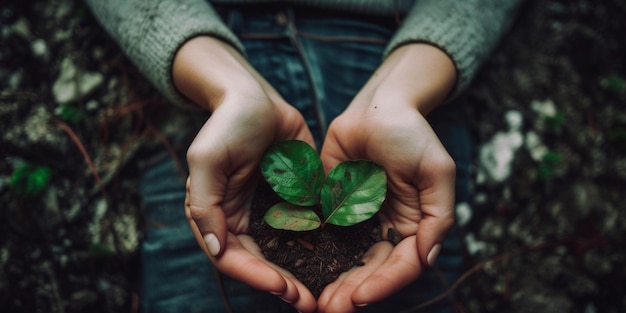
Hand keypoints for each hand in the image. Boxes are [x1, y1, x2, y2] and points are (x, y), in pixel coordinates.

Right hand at [175, 37, 316, 311]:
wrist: (256, 97)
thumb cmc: (227, 124)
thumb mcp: (207, 159)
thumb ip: (206, 204)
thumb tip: (215, 249)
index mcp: (219, 216)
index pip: (233, 258)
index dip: (257, 277)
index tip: (283, 288)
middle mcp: (244, 221)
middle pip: (262, 264)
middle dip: (283, 286)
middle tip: (309, 302)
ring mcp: (271, 213)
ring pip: (285, 255)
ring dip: (302, 276)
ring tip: (325, 293)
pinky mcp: (295, 201)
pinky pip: (306, 231)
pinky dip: (318, 249)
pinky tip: (337, 261)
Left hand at [317, 44, 456, 311]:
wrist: (377, 106)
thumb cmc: (412, 134)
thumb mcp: (436, 170)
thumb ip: (438, 216)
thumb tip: (427, 259)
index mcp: (412, 225)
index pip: (401, 265)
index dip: (383, 284)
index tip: (360, 296)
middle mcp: (383, 228)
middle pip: (370, 269)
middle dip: (352, 290)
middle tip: (330, 308)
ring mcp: (356, 219)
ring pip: (344, 258)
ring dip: (332, 280)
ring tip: (315, 300)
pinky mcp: (331, 206)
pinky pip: (321, 233)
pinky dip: (312, 253)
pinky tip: (299, 267)